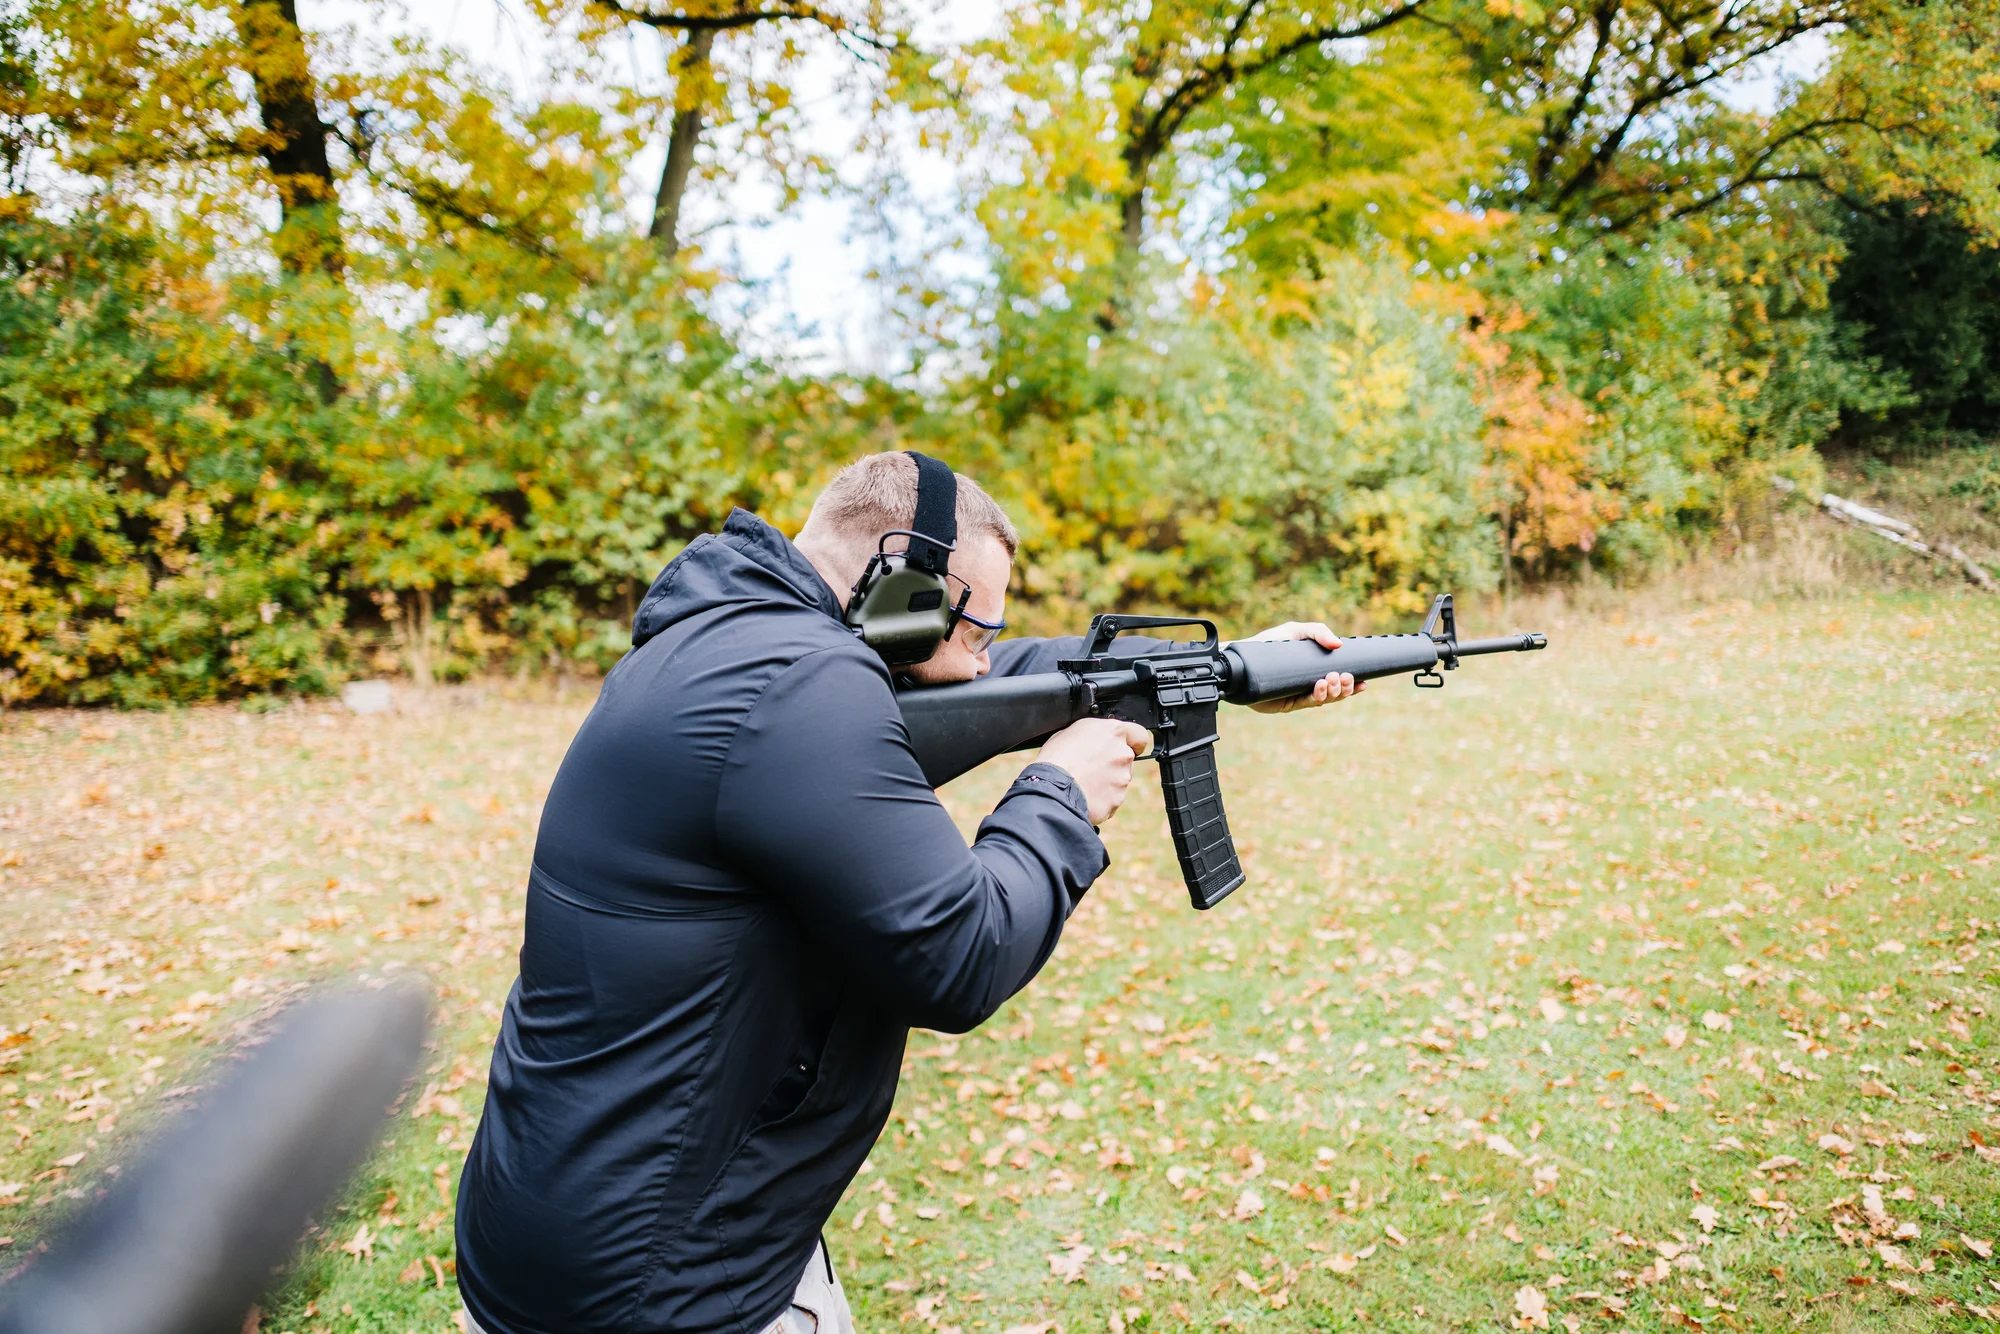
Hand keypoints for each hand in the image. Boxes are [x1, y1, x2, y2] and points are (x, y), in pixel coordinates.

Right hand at [1036, 718, 1151, 824]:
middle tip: (1090, 767)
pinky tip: (1084, 795)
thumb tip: (1092, 739)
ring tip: (1083, 782)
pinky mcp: (1117, 799)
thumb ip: (1091, 734)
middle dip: (1112, 763)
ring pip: (1119, 779)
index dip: (1132, 741)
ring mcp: (1122, 778)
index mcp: (1113, 732)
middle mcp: (1123, 753)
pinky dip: (1101, 798)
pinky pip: (1112, 798)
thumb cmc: (1055, 759)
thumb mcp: (1069, 732)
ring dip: (1106, 781)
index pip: (1139, 735)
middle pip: (1126, 759)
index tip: (1126, 746)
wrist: (1052, 790)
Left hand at [1234, 621, 1365, 713]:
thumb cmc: (1268, 643)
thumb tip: (1338, 645)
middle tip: (1346, 677)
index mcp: (1315, 671)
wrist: (1241, 658)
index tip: (1365, 682)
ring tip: (1333, 680)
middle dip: (1345, 687)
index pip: (1339, 681)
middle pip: (1335, 693)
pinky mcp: (1287, 703)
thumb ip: (1318, 631)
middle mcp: (1309, 685)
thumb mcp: (1296, 631)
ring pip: (1325, 700)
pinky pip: (1308, 703)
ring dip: (1334, 692)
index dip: (1353, 685)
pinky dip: (1318, 695)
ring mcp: (1299, 695)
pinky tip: (1321, 685)